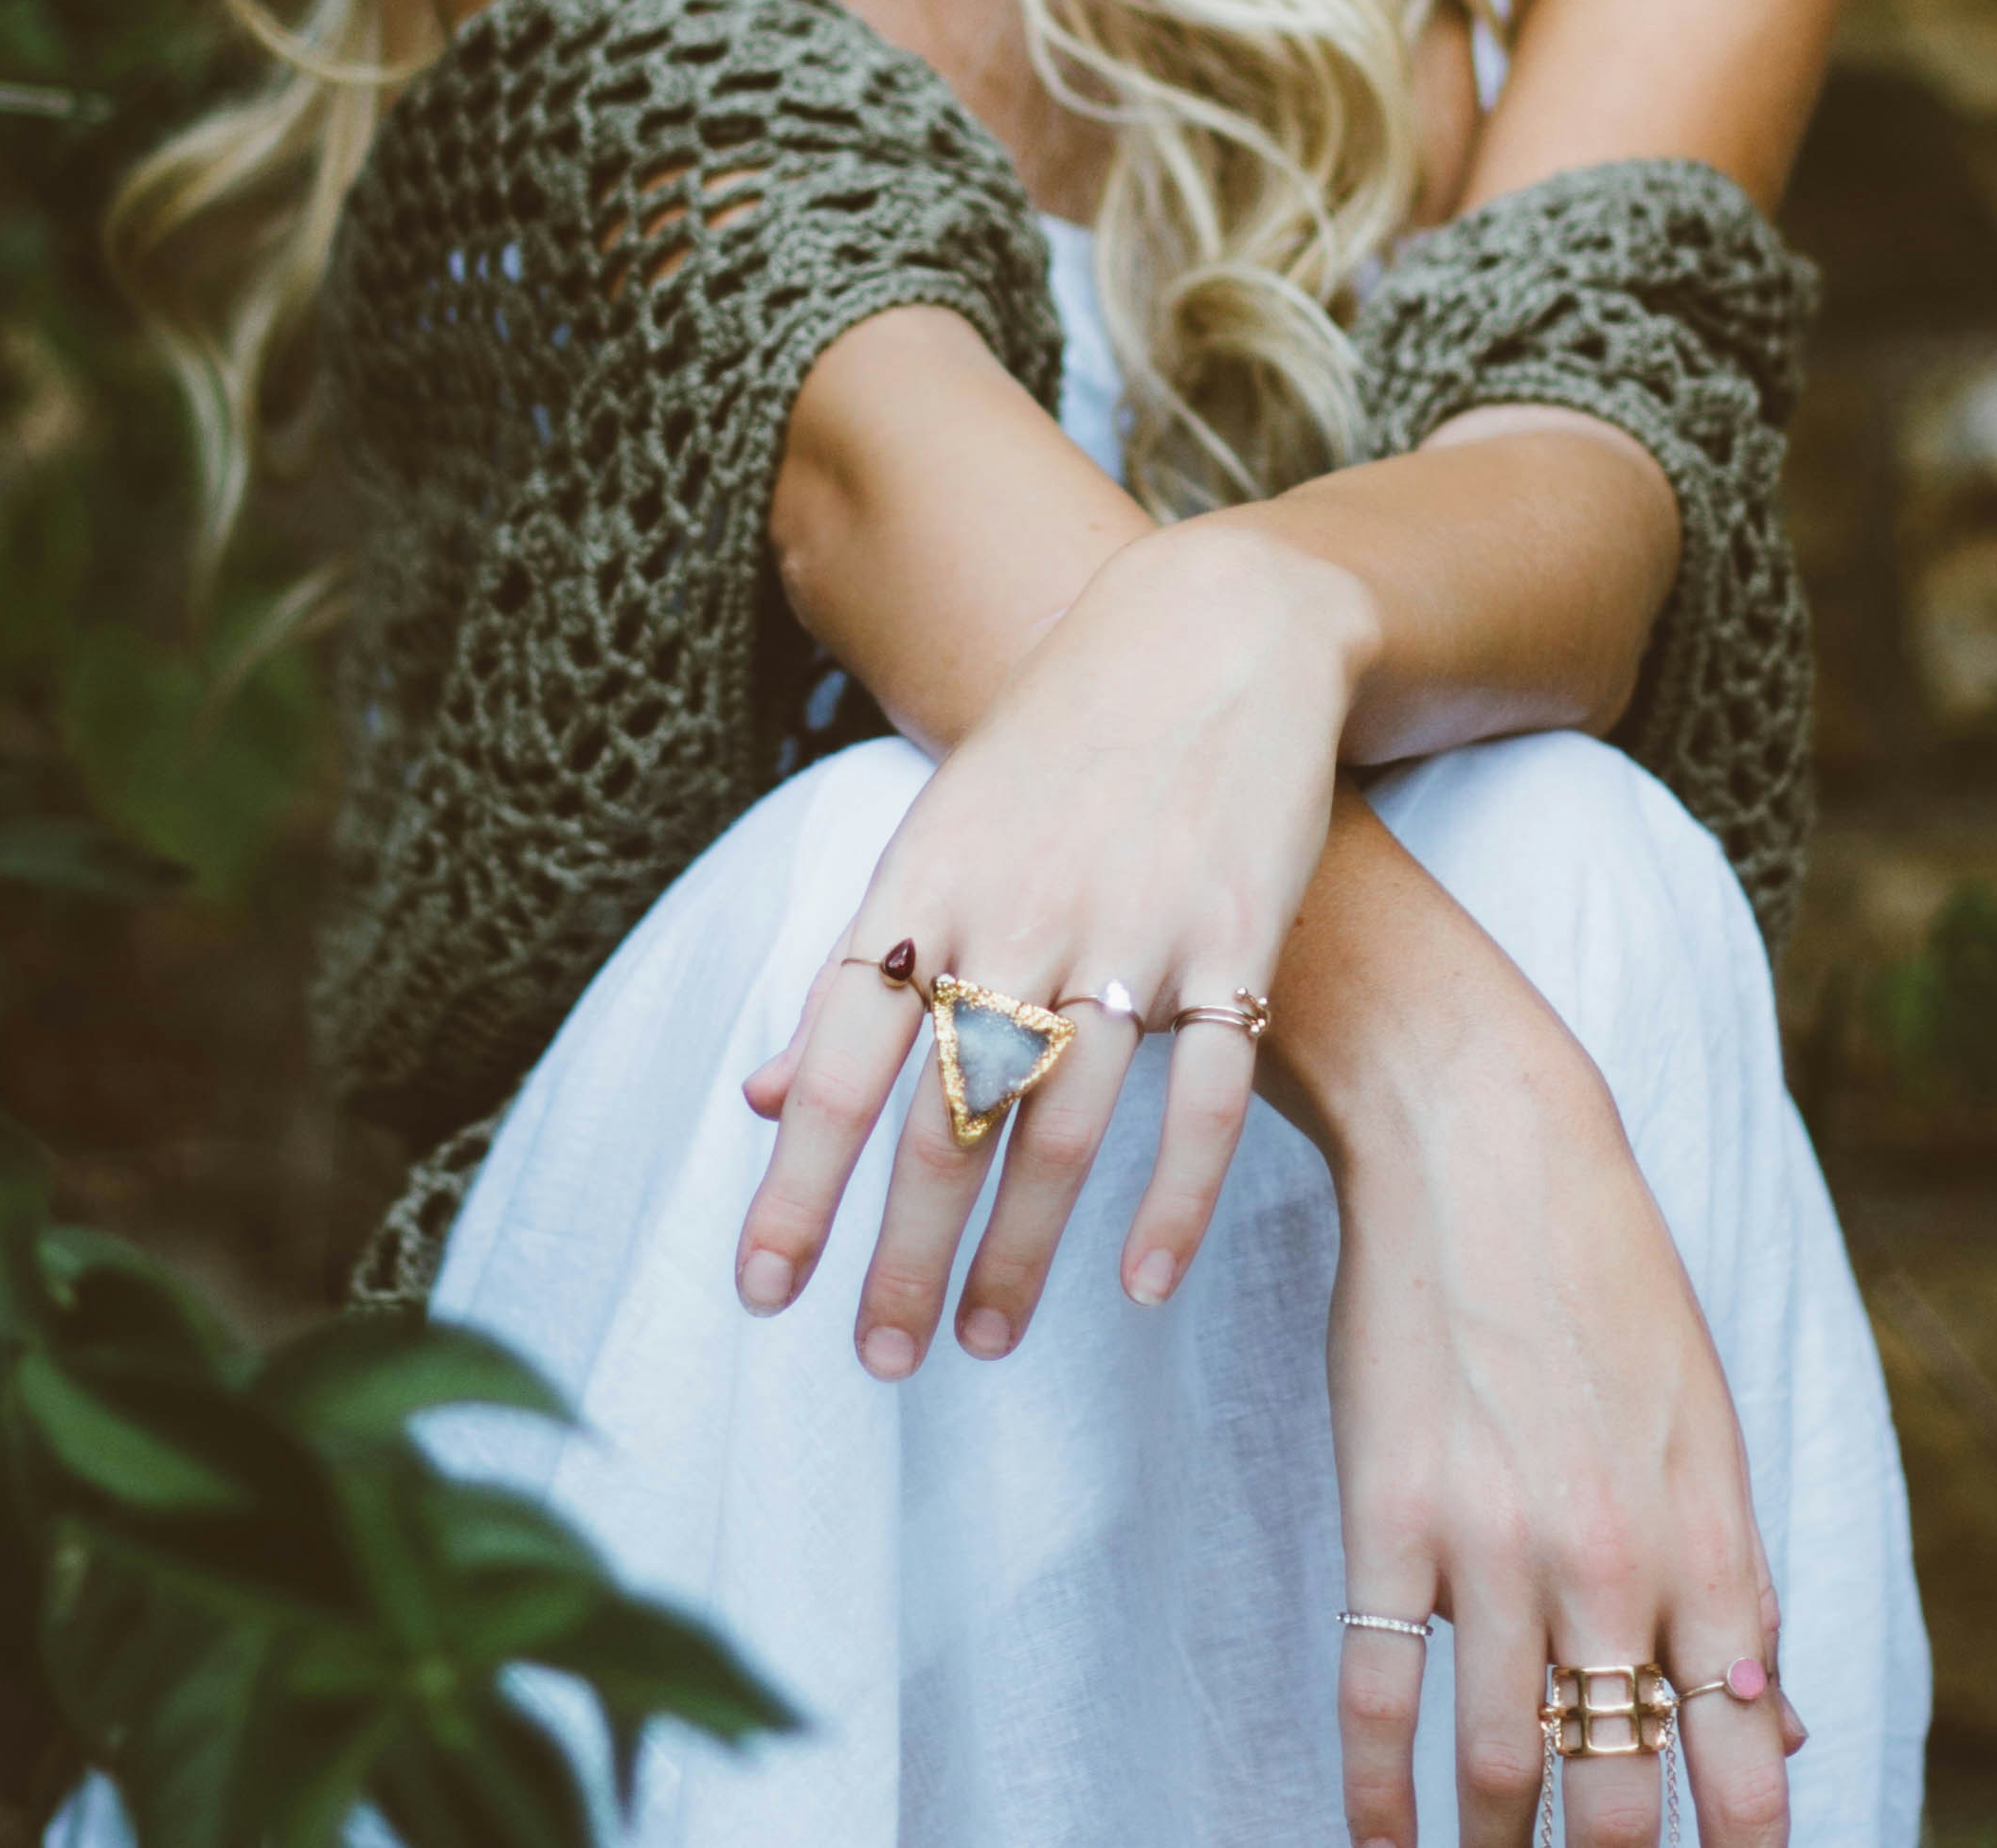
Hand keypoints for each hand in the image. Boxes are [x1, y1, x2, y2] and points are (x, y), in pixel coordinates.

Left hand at [734, 515, 1371, 1374]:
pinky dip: (1174, 1199)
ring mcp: (1129, 929)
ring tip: (986, 1342)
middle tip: (876, 1362)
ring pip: (1062, 1127)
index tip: (763, 1293)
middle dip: (900, 1254)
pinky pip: (1205, 1096)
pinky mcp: (1236, 939)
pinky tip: (1143, 1285)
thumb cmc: (1049, 756)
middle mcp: (1015, 916)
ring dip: (1019, 1252)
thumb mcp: (929, 844)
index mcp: (920, 892)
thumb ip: (852, 978)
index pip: (837, 1068)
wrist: (1208, 634)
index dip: (796, 1187)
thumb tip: (760, 1101)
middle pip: (942, 1119)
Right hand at [1316, 913, 1809, 1847]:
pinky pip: (1382, 1690)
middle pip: (1622, 1790)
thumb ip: (1736, 1583)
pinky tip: (1381, 1842)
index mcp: (1712, 1541)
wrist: (1480, 1146)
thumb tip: (1778, 1725)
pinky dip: (1379, 1790)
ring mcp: (1498, 1543)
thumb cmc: (1606, 1277)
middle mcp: (1616, 1563)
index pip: (1744, 1756)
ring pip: (1504, 1763)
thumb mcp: (1707, 1426)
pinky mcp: (1389, 1513)